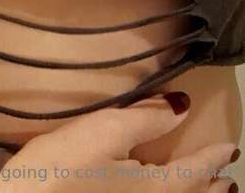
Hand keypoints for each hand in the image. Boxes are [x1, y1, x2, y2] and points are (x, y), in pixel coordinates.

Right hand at [0, 92, 238, 191]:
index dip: (213, 157)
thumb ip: (146, 117)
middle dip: (212, 188)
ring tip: (210, 192)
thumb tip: (182, 105)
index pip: (195, 171)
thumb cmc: (60, 171)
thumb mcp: (103, 131)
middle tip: (229, 180)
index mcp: (156, 190)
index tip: (231, 148)